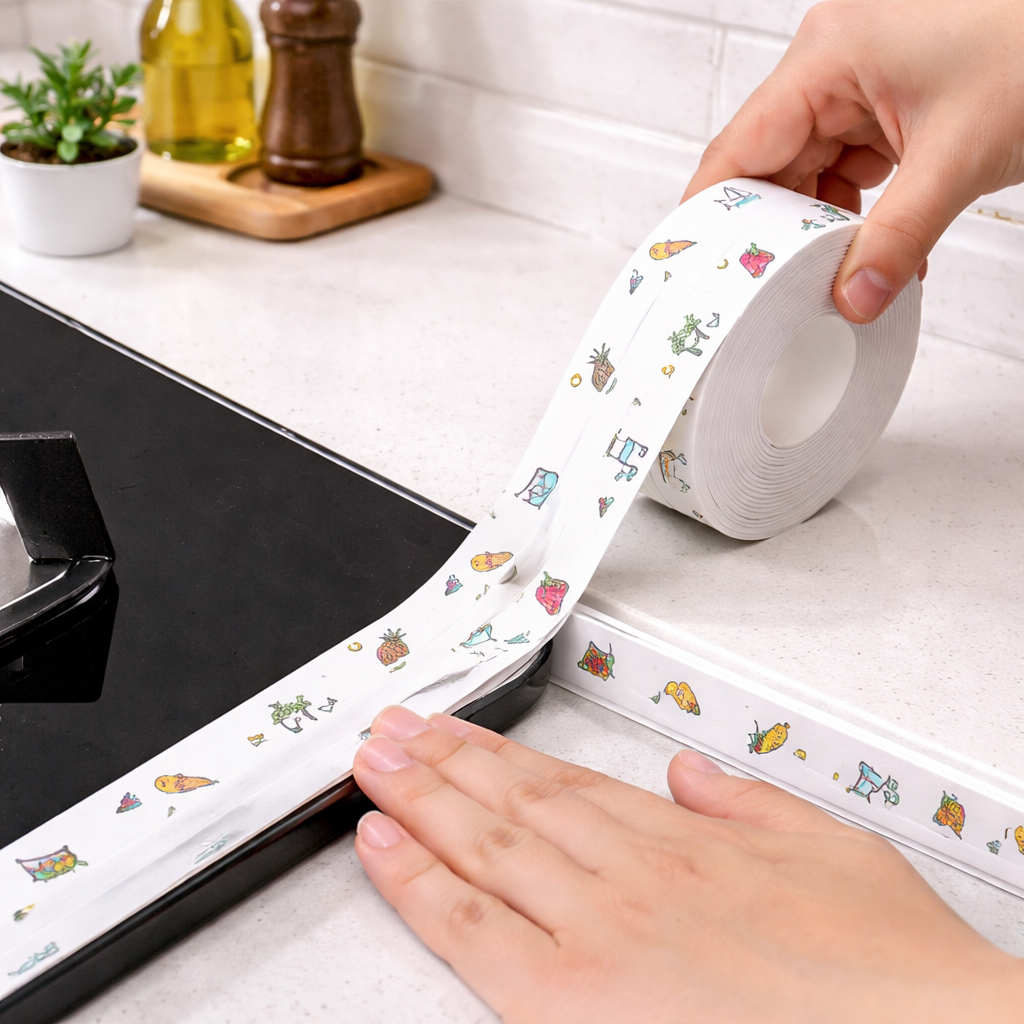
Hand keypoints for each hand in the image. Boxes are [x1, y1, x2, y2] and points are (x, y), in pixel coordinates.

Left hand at [352, 705, 1022, 1022]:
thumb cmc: (889, 968)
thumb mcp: (829, 848)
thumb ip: (748, 803)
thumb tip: (691, 774)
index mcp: (682, 838)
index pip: (561, 781)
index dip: (494, 754)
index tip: (451, 732)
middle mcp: (629, 873)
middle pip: (510, 802)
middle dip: (438, 762)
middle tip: (387, 733)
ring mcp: (598, 930)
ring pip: (484, 844)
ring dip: (417, 798)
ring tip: (372, 766)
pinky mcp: (578, 998)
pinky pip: (475, 929)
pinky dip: (419, 882)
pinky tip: (384, 848)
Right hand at [683, 0, 1023, 322]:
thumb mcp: (959, 156)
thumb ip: (898, 240)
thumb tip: (853, 302)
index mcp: (828, 55)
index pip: (739, 149)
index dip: (711, 215)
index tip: (694, 273)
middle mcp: (832, 64)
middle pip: (771, 168)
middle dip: (776, 235)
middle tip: (771, 298)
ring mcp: (861, 83)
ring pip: (812, 175)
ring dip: (824, 231)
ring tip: (831, 281)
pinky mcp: (889, 104)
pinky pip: (852, 171)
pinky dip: (861, 216)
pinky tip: (875, 253)